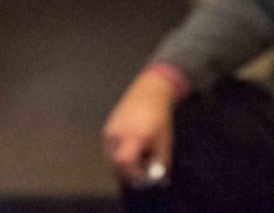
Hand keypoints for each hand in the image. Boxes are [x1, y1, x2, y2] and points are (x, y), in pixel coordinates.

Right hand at [102, 70, 177, 186]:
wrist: (149, 92)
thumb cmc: (160, 117)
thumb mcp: (165, 141)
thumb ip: (162, 162)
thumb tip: (161, 180)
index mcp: (134, 136)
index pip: (125, 163)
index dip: (134, 174)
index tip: (144, 176)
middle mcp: (119, 133)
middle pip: (115, 163)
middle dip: (128, 171)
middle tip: (141, 170)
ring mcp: (111, 129)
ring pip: (111, 156)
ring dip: (122, 163)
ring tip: (137, 156)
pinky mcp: (108, 126)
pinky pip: (110, 147)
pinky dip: (118, 153)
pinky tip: (130, 146)